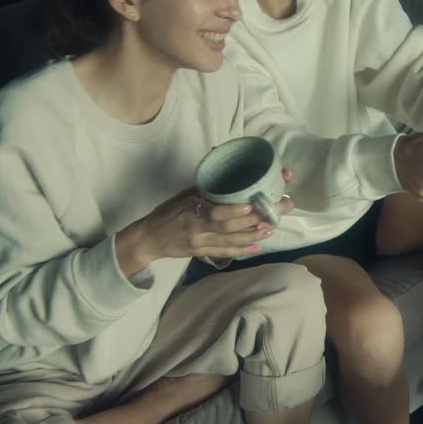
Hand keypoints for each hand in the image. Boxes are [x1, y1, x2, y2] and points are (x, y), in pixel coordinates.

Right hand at [118, 185, 279, 272]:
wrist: (148, 238)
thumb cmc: (166, 213)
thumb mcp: (182, 196)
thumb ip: (204, 189)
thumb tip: (224, 170)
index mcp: (190, 211)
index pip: (214, 212)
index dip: (233, 210)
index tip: (250, 203)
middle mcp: (197, 229)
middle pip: (228, 228)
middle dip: (253, 221)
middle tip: (273, 214)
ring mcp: (200, 244)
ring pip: (230, 242)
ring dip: (252, 236)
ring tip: (270, 230)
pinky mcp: (201, 254)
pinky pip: (224, 253)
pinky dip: (241, 251)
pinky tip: (256, 247)